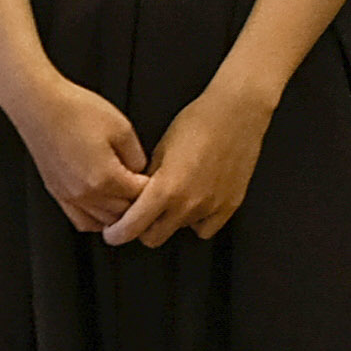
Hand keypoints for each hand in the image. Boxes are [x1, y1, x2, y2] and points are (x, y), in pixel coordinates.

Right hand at [0, 73, 154, 232]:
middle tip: (144, 188)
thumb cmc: (77, 111)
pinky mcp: (57, 193)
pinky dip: (97, 219)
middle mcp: (86, 193)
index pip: (140, 197)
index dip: (152, 188)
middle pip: (123, 214)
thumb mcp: (122, 128)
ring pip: (103, 222)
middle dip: (137, 203)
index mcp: (105, 178)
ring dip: (119, 213)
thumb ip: (137, 156)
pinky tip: (105, 206)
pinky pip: (81, 220)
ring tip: (127, 196)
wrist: (40, 106)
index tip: (156, 179)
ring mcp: (69, 196)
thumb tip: (141, 172)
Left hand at [109, 79, 269, 246]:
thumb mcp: (159, 149)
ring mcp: (212, 207)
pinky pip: (206, 228)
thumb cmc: (199, 122)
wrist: (237, 112)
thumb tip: (137, 199)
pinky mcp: (230, 205)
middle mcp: (189, 204)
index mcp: (166, 190)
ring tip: (176, 196)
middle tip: (142, 214)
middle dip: (143, 229)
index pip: (132, 228)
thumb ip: (147, 181)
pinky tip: (196, 202)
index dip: (116, 233)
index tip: (113, 231)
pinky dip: (197, 220)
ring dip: (171, 220)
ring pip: (179, 230)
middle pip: (153, 238)